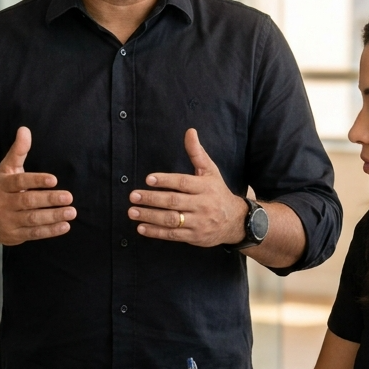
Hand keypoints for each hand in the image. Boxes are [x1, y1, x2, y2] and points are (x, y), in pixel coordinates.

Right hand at [0, 127, 75, 245]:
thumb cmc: (1, 189)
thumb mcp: (6, 169)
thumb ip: (18, 151)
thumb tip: (25, 129)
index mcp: (2, 185)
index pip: (19, 182)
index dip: (36, 180)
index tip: (54, 180)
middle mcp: (3, 203)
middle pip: (27, 202)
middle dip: (49, 199)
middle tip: (69, 197)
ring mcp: (8, 221)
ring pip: (32, 219)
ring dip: (53, 216)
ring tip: (71, 211)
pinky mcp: (15, 235)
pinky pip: (34, 233)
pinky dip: (50, 231)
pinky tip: (65, 225)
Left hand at [128, 128, 247, 246]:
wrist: (235, 221)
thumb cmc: (217, 192)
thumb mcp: (210, 171)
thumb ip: (197, 153)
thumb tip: (190, 131)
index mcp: (205, 187)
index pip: (183, 183)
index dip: (166, 180)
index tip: (148, 179)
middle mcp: (202, 204)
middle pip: (174, 201)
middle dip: (151, 199)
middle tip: (133, 196)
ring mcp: (198, 222)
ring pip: (171, 219)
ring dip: (150, 216)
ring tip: (132, 212)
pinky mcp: (194, 236)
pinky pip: (172, 234)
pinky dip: (156, 232)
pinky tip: (141, 228)